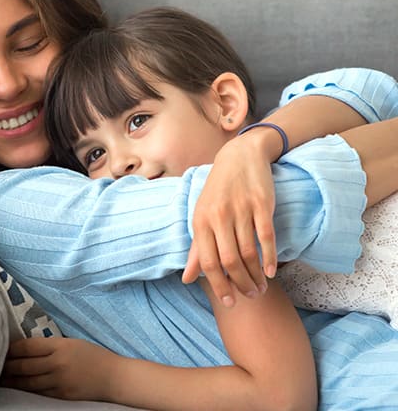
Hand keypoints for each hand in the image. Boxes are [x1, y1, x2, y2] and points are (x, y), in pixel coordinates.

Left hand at [1, 337, 116, 401]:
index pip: (28, 347)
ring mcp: (58, 382)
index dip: (12, 349)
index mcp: (60, 346)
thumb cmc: (93, 355)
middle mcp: (56, 364)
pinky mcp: (60, 396)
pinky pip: (37, 393)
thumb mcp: (72, 342)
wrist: (113, 377)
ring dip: (11, 380)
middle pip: (24, 366)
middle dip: (7, 366)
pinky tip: (15, 387)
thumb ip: (51, 345)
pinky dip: (24, 389)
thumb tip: (27, 347)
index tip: (1, 347)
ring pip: (27, 382)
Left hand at [182, 135, 276, 306]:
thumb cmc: (218, 190)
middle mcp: (219, 215)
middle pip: (230, 260)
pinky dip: (269, 258)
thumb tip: (187, 279)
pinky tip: (271, 271)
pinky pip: (266, 237)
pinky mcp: (261, 203)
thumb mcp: (203, 215)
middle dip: (241, 284)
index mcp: (201, 220)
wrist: (240, 156)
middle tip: (250, 296)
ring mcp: (240, 209)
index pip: (208, 261)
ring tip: (261, 287)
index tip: (230, 302)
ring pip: (248, 252)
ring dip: (256, 275)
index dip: (219, 285)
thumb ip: (197, 248)